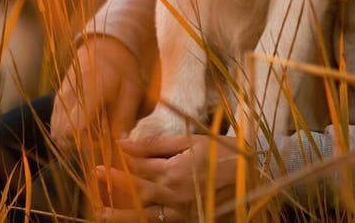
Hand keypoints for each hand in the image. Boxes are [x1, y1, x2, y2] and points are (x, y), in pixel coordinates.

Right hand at [50, 36, 144, 152]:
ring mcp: (61, 97)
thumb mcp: (132, 91)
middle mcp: (70, 96)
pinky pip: (55, 124)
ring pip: (56, 132)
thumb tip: (121, 143)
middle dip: (79, 147)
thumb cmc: (123, 71)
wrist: (107, 47)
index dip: (87, 145)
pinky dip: (66, 133)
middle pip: (62, 136)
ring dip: (72, 141)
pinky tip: (84, 128)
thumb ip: (125, 117)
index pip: (75, 131)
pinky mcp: (58, 100)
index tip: (103, 145)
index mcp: (89, 93)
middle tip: (99, 142)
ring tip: (93, 135)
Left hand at [94, 134, 240, 221]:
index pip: (138, 169)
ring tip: (102, 212)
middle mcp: (174, 197)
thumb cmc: (225, 150)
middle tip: (96, 177)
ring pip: (145, 216)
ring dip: (122, 214)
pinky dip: (146, 221)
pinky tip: (134, 219)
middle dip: (115, 185)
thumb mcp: (191, 140)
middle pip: (137, 193)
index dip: (119, 164)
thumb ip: (156, 144)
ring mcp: (183, 214)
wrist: (258, 175)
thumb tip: (125, 142)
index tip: (102, 158)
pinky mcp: (191, 221)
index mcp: (173, 173)